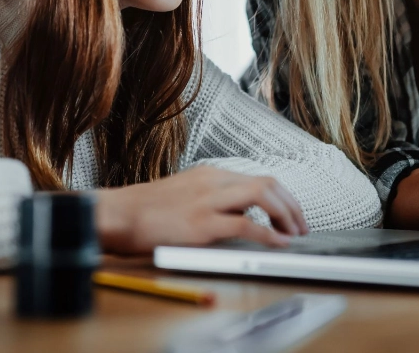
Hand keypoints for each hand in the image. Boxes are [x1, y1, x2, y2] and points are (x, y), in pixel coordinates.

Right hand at [94, 166, 307, 254]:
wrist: (117, 214)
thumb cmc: (145, 210)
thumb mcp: (183, 193)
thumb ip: (210, 198)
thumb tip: (238, 214)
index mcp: (210, 174)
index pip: (259, 178)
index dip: (282, 197)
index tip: (291, 215)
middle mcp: (213, 181)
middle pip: (268, 183)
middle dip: (291, 205)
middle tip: (301, 226)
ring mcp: (207, 200)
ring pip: (262, 195)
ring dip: (285, 215)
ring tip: (293, 234)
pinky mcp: (201, 223)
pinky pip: (245, 224)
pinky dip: (268, 234)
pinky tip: (278, 243)